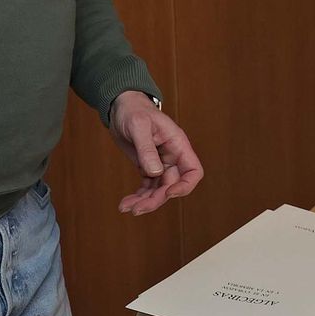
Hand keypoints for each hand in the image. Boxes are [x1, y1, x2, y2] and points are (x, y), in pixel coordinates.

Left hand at [109, 91, 204, 214]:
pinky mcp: (147, 167)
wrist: (121, 107)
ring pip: (158, 190)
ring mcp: (160, 163)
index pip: (193, 171)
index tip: (168, 193)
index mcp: (178, 145)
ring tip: (126, 207)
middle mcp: (172, 157)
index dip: (185, 185)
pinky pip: (147, 187)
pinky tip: (125, 203)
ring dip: (144, 202)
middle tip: (137, 209)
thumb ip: (147, 149)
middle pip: (172, 186)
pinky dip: (138, 197)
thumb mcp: (139, 126)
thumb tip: (154, 172)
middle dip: (156, 199)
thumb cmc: (134, 110)